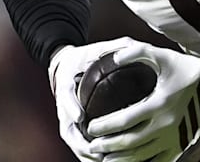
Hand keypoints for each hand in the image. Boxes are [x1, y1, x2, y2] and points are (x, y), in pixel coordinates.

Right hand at [49, 38, 139, 161]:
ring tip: (102, 160)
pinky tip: (103, 161)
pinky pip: (77, 143)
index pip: (65, 95)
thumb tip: (135, 47)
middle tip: (96, 150)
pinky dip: (86, 155)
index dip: (70, 105)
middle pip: (67, 128)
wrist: (65, 64)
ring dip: (84, 153)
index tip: (78, 117)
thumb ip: (116, 48)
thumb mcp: (98, 48)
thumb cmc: (85, 58)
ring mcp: (66, 117)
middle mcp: (64, 104)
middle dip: (80, 142)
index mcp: (67, 83)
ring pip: (72, 140)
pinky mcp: (70, 126)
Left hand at [85, 43, 199, 161]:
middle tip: (92, 145)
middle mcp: (167, 125)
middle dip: (107, 146)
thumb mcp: (163, 55)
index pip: (125, 119)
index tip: (90, 127)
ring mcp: (175, 138)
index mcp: (160, 103)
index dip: (105, 125)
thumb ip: (137, 52)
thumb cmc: (187, 69)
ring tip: (104, 158)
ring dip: (120, 159)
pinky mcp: (181, 146)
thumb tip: (114, 57)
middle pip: (130, 142)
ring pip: (141, 156)